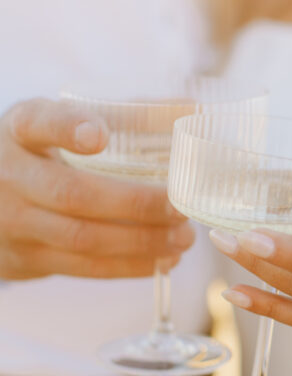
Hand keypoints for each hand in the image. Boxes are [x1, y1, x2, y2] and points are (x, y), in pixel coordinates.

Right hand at [0, 98, 194, 280]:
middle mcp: (11, 175)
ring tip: (183, 238)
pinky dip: (127, 266)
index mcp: (21, 130)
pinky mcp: (24, 259)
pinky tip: (161, 259)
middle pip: (73, 194)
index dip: (69, 128)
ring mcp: (13, 221)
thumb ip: (123, 114)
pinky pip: (81, 267)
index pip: (40, 123)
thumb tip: (191, 109)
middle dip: (135, 205)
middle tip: (180, 209)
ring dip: (140, 242)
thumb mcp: (64, 121)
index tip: (101, 136)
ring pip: (81, 238)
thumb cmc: (45, 152)